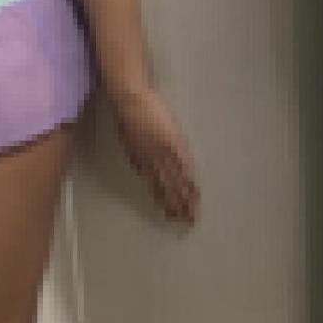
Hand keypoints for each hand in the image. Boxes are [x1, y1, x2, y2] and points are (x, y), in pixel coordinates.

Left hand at [110, 81, 198, 225]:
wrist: (129, 99)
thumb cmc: (126, 114)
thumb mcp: (128, 139)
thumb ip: (138, 155)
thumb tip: (142, 167)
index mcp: (141, 162)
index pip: (155, 187)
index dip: (163, 202)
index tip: (170, 214)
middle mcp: (152, 162)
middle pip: (167, 190)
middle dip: (177, 207)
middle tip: (186, 223)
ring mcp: (163, 154)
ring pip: (176, 181)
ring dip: (185, 199)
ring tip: (194, 213)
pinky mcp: (173, 143)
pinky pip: (183, 165)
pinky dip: (189, 179)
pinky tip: (195, 189)